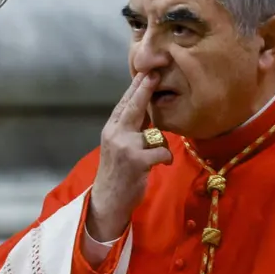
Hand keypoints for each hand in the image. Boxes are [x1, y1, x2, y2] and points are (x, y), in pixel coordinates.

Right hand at [89, 73, 174, 240]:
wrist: (108, 201)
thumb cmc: (118, 173)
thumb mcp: (119, 146)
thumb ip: (130, 128)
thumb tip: (145, 108)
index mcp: (111, 129)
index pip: (125, 103)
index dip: (136, 88)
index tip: (146, 72)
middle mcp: (115, 134)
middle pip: (133, 106)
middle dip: (145, 89)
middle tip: (154, 73)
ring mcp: (125, 147)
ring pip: (155, 134)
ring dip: (162, 145)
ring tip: (156, 157)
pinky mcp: (136, 161)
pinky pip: (162, 151)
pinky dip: (166, 158)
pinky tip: (162, 164)